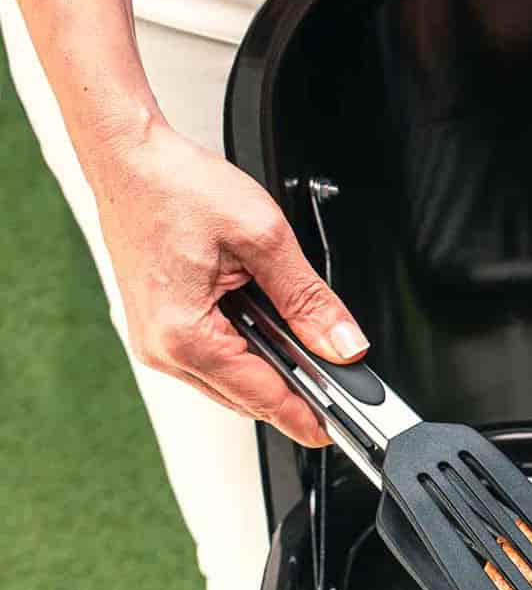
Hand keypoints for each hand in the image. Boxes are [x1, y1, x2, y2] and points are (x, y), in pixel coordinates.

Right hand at [89, 119, 367, 446]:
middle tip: (338, 383)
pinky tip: (265, 329)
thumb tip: (344, 345)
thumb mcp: (264, 238)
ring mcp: (156, 343)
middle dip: (294, 394)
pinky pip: (213, 362)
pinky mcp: (159, 331)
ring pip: (230, 384)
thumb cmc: (176, 187)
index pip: (263, 397)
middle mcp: (162, 349)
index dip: (309, 416)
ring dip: (269, 371)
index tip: (340, 430)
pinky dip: (245, 353)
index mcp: (184, 336)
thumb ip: (310, 300)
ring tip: (302, 345)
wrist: (129, 159)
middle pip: (247, 399)